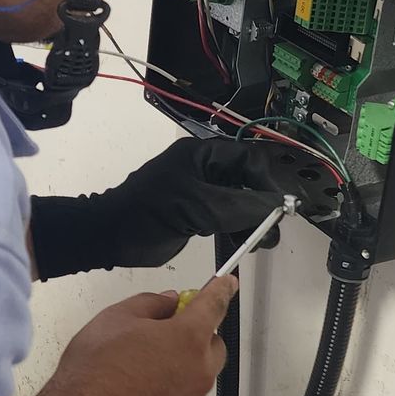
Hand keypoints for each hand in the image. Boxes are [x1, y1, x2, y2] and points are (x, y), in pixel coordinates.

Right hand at [17, 276, 235, 395]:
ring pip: (198, 373)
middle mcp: (198, 371)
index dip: (221, 289)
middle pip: (212, 343)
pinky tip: (139, 387)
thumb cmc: (96, 374)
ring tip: (142, 361)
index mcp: (188, 338)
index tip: (227, 283)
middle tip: (164, 327)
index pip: (214, 304)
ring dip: (182, 362)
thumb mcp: (115, 319)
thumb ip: (149, 304)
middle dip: (196, 333)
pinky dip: (170, 387)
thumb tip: (166, 303)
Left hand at [28, 134, 333, 279]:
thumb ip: (238, 205)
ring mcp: (199, 189)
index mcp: (202, 154)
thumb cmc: (146, 213)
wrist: (110, 235)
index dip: (271, 180)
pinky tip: (248, 241)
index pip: (249, 159)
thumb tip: (273, 206)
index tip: (284, 203)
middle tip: (277, 223)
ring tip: (263, 238)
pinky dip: (240, 226)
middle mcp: (203, 167)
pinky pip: (227, 214)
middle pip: (248, 179)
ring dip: (254, 217)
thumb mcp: (196, 206)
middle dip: (265, 200)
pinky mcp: (195, 211)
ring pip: (239, 199)